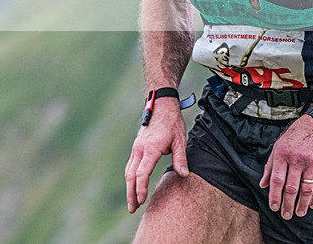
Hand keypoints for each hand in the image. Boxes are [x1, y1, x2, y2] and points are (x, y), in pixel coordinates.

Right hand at [125, 98, 188, 212]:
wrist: (161, 104)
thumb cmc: (172, 121)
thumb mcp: (180, 139)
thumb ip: (180, 158)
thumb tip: (184, 175)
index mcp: (150, 148)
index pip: (142, 173)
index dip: (140, 188)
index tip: (141, 200)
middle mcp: (140, 148)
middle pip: (131, 175)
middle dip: (131, 193)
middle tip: (132, 208)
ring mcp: (136, 147)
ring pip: (129, 170)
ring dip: (129, 187)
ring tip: (132, 201)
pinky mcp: (137, 146)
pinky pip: (131, 165)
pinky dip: (131, 177)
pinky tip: (134, 184)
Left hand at [259, 115, 312, 219]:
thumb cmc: (295, 136)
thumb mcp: (278, 146)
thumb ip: (270, 166)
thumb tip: (262, 184)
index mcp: (282, 155)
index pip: (276, 180)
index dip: (274, 196)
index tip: (274, 207)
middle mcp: (296, 160)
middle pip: (291, 188)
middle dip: (287, 205)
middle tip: (286, 215)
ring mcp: (311, 163)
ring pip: (306, 190)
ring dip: (302, 205)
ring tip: (299, 213)